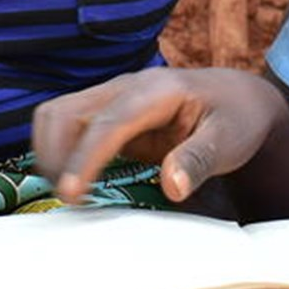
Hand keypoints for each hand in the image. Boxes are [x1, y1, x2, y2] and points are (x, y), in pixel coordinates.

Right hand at [32, 67, 288, 203]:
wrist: (239, 99)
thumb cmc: (235, 119)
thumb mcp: (228, 141)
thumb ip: (198, 160)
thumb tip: (172, 186)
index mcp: (156, 91)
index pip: (109, 122)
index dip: (84, 157)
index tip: (70, 193)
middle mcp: (125, 88)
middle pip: (66, 112)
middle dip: (55, 155)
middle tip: (69, 200)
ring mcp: (111, 98)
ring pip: (57, 116)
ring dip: (50, 153)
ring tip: (68, 193)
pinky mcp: (106, 114)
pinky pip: (66, 126)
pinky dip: (58, 152)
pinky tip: (72, 181)